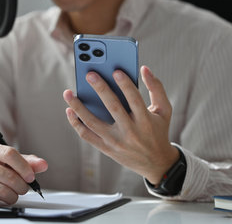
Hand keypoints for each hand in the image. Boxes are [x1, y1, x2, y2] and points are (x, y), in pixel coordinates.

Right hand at [0, 142, 47, 204]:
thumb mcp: (8, 160)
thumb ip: (27, 161)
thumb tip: (43, 164)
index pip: (10, 154)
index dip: (24, 167)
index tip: (31, 177)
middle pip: (9, 176)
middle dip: (21, 186)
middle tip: (23, 188)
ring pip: (2, 191)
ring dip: (12, 196)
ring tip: (11, 194)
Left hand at [63, 66, 178, 184]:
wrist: (156, 163)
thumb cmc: (158, 130)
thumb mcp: (164, 110)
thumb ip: (156, 88)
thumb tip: (144, 68)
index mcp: (145, 120)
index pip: (135, 100)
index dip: (126, 85)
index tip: (116, 71)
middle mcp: (130, 132)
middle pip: (113, 108)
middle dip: (100, 89)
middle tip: (89, 74)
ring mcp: (116, 142)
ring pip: (93, 123)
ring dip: (78, 107)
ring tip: (68, 92)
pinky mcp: (106, 149)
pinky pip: (87, 136)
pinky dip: (76, 123)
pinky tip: (69, 111)